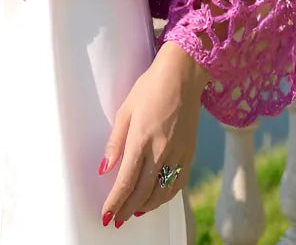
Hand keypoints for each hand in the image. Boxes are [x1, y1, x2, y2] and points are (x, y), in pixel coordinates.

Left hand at [99, 40, 208, 227]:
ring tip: (133, 212)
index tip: (106, 215)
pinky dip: (165, 196)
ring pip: (161, 193)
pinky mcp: (190, 153)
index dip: (115, 203)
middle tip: (116, 220)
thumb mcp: (125, 109)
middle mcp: (161, 152)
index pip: (125, 182)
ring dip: (146, 206)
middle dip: (126, 209)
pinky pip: (177, 184)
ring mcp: (178, 154)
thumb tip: (105, 168)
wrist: (183, 75)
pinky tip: (156, 198)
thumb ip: (115, 141)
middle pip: (142, 192)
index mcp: (141, 140)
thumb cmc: (150, 87)